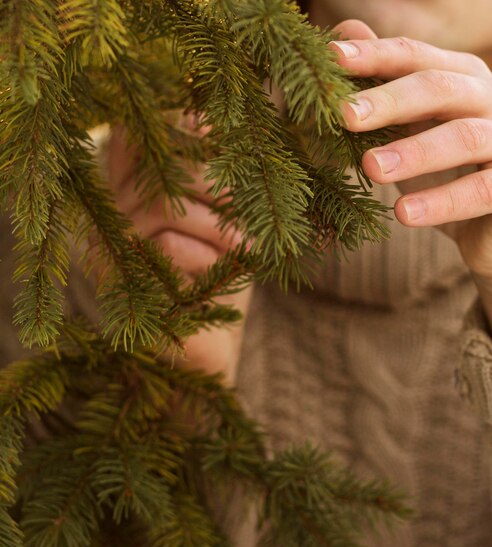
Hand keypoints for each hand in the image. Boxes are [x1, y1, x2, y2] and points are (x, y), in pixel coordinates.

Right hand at [106, 120, 252, 380]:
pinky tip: (216, 277)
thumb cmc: (221, 276)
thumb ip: (217, 178)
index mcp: (131, 190)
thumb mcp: (225, 220)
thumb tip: (219, 120)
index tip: (223, 133)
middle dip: (217, 185)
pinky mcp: (121, 282)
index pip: (137, 136)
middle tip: (248, 212)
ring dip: (221, 228)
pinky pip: (167, 246)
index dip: (183, 126)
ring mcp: (108, 247)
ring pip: (164, 206)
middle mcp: (110, 212)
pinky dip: (208, 259)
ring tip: (242, 249)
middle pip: (158, 164)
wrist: (211, 347)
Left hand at [329, 20, 491, 356]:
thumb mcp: (411, 137)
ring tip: (371, 168)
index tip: (333, 60)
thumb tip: (345, 34)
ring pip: (465, 138)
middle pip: (443, 89)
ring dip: (414, 153)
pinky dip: (442, 203)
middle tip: (346, 116)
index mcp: (468, 80)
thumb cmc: (449, 180)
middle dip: (391, 100)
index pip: (418, 57)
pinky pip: (484, 190)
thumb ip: (384, 93)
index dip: (377, 56)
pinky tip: (404, 214)